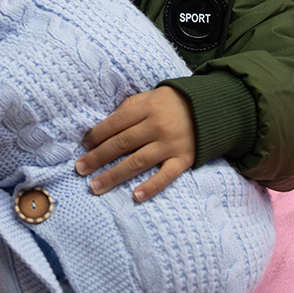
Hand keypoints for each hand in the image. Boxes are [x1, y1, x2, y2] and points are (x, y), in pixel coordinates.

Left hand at [75, 86, 195, 201]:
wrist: (213, 108)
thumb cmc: (173, 103)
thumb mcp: (151, 96)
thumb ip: (129, 108)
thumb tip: (104, 127)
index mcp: (147, 108)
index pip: (116, 123)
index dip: (97, 135)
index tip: (84, 146)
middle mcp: (157, 126)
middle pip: (122, 144)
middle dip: (98, 158)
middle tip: (80, 169)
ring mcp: (171, 144)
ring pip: (137, 162)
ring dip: (114, 176)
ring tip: (95, 187)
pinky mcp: (184, 159)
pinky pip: (166, 175)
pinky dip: (151, 187)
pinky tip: (135, 196)